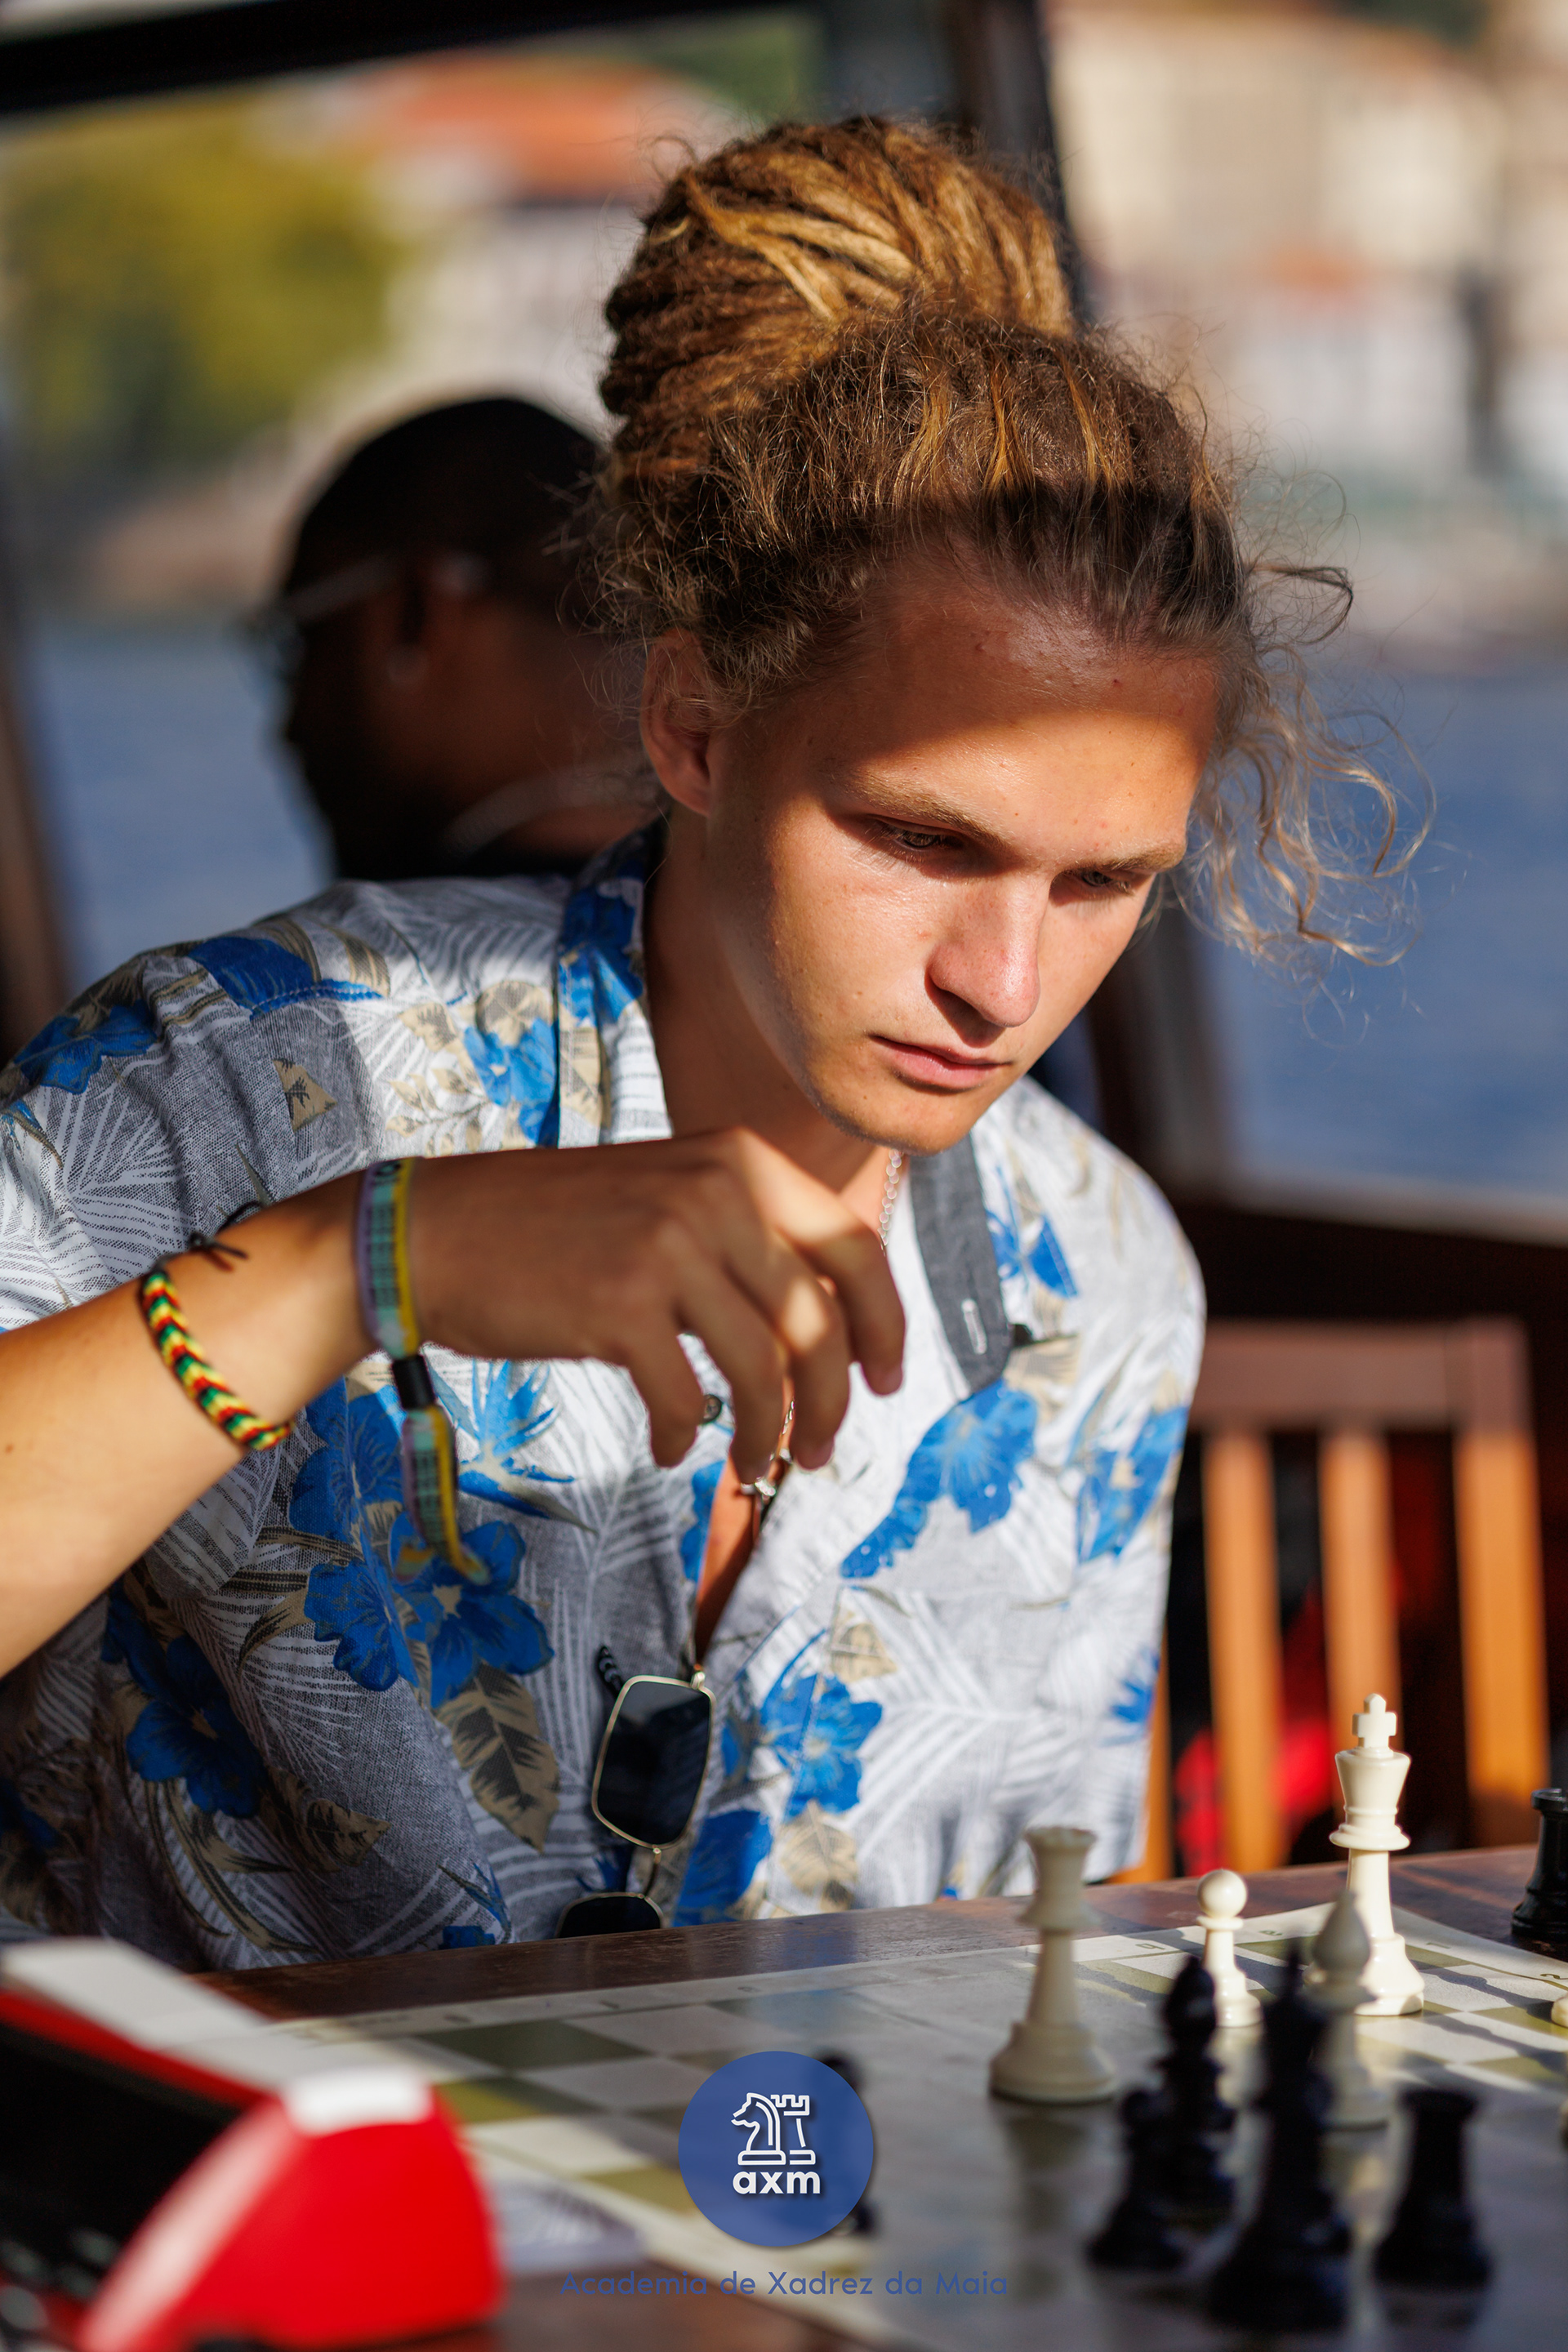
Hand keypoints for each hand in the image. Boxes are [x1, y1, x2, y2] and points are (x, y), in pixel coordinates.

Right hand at [409, 1131, 904, 1478]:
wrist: (435, 1232)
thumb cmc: (556, 1229)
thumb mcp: (671, 1194)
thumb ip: (749, 1237)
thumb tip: (831, 1330)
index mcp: (741, 1161)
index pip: (855, 1248)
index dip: (886, 1324)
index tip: (887, 1379)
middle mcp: (715, 1192)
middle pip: (820, 1323)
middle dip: (833, 1403)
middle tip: (819, 1451)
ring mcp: (668, 1246)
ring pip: (765, 1370)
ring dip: (768, 1434)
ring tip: (752, 1465)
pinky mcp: (619, 1304)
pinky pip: (688, 1397)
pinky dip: (688, 1434)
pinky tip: (670, 1442)